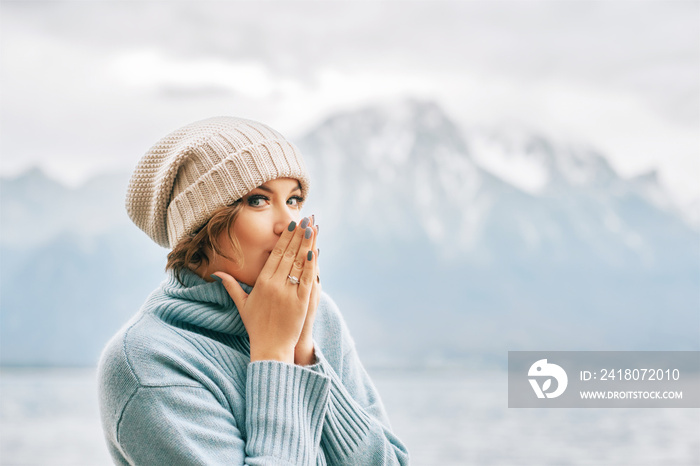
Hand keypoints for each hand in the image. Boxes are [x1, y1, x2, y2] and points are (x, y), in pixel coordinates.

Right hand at [214, 219, 316, 363]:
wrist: (270, 348)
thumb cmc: (256, 327)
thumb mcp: (242, 304)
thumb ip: (231, 286)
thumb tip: (215, 274)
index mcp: (262, 283)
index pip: (275, 254)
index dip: (284, 238)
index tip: (290, 225)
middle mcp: (275, 285)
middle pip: (288, 254)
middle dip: (297, 235)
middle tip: (305, 219)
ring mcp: (289, 292)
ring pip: (299, 263)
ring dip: (307, 244)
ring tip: (313, 228)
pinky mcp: (302, 301)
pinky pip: (308, 278)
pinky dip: (312, 264)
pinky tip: (315, 251)